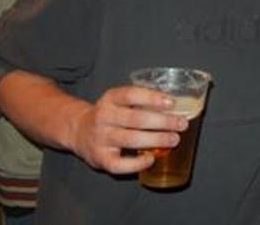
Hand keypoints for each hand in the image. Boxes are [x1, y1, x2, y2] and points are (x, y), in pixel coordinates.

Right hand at [67, 85, 186, 173]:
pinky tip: (151, 159)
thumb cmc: (110, 115)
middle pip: (136, 119)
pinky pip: (119, 164)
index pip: (131, 94)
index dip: (152, 98)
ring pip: (131, 140)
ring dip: (156, 140)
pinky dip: (137, 164)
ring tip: (174, 139)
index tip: (172, 103)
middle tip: (181, 124)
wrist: (78, 131)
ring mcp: (100, 138)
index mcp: (110, 99)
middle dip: (162, 122)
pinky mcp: (100, 158)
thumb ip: (141, 101)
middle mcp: (103, 117)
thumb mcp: (119, 101)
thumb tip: (177, 106)